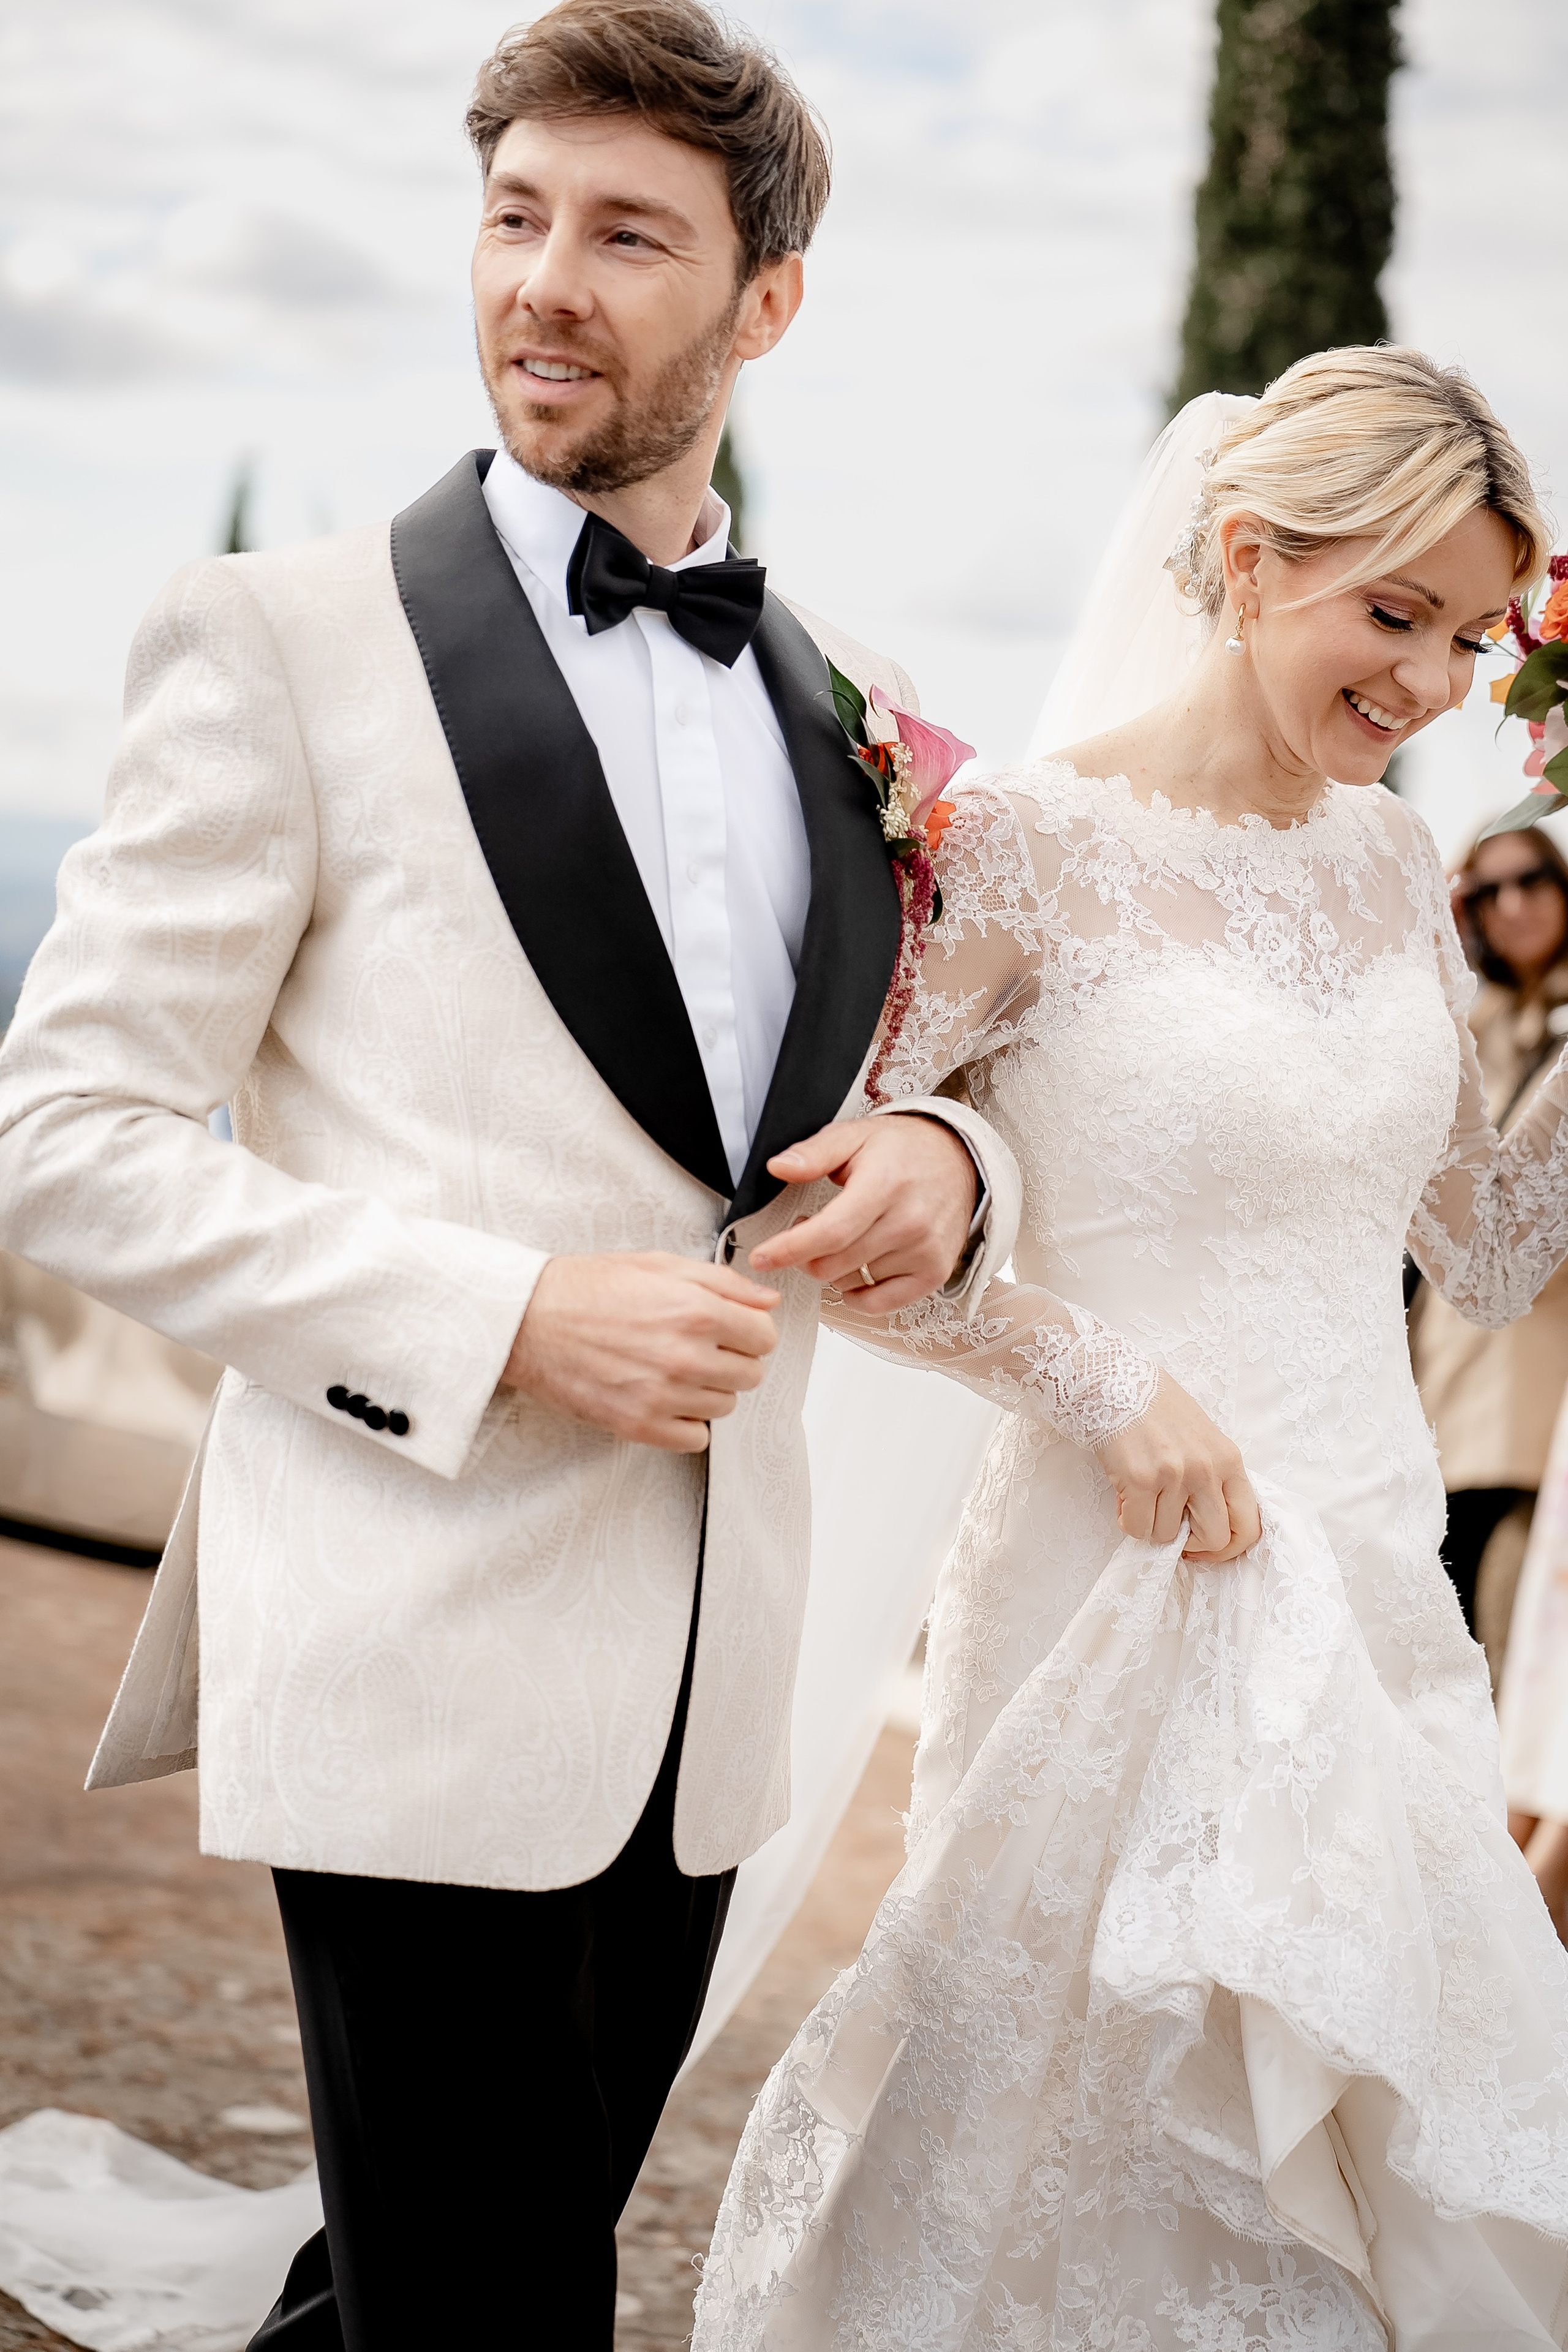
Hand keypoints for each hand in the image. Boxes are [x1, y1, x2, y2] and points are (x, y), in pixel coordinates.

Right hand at [501, 1252, 779, 1452]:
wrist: (528, 1320)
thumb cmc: (587, 1288)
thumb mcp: (659, 1265)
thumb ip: (722, 1282)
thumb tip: (767, 1301)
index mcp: (695, 1311)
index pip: (764, 1337)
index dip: (750, 1331)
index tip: (732, 1330)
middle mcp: (685, 1356)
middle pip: (750, 1374)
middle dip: (731, 1359)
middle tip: (699, 1347)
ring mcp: (663, 1395)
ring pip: (725, 1407)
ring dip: (708, 1390)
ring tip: (672, 1369)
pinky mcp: (639, 1425)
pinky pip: (694, 1439)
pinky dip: (686, 1422)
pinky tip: (664, 1398)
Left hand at [748, 1114, 979, 1312]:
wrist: (959, 1160)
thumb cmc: (902, 1149)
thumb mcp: (854, 1135)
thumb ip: (814, 1153)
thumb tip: (778, 1167)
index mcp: (886, 1185)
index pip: (830, 1232)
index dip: (789, 1249)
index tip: (761, 1258)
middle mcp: (910, 1222)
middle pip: (834, 1264)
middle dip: (805, 1254)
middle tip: (807, 1229)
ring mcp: (925, 1252)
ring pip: (850, 1283)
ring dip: (832, 1268)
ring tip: (840, 1238)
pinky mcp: (934, 1273)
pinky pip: (879, 1304)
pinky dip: (857, 1293)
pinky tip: (856, 1268)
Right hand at [1094, 1371, 1260, 1562]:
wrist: (1113, 1380)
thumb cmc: (1155, 1408)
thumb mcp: (1202, 1438)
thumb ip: (1213, 1476)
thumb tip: (1208, 1521)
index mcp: (1229, 1459)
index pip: (1249, 1524)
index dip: (1228, 1547)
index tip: (1205, 1545)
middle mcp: (1207, 1469)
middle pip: (1215, 1538)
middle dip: (1191, 1543)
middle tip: (1172, 1528)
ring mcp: (1174, 1476)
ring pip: (1168, 1536)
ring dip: (1151, 1524)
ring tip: (1141, 1496)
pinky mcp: (1139, 1480)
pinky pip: (1137, 1527)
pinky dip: (1128, 1519)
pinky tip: (1124, 1496)